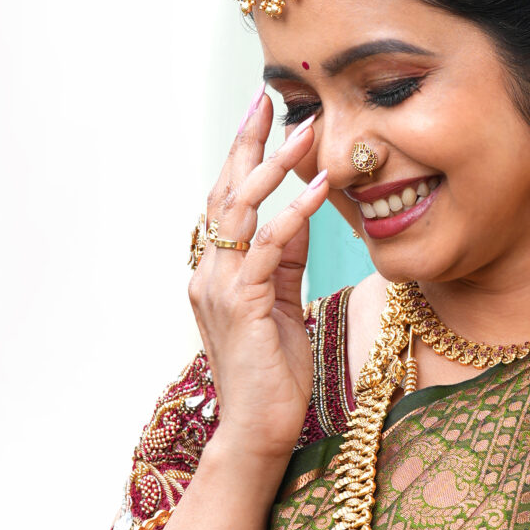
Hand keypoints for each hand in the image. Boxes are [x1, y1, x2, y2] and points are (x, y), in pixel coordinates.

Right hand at [187, 94, 329, 468]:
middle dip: (248, 143)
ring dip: (276, 167)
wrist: (258, 431)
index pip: (225, 199)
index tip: (264, 112)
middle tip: (270, 98)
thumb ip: (285, 258)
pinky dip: (296, 212)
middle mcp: (209, 272)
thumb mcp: (281, 301)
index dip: (242, 154)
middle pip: (225, 192)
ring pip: (242, 210)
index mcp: (215, 270)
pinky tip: (321, 188)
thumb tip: (300, 210)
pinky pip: (271, 246)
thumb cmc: (273, 373)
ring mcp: (221, 287)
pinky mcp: (244, 305)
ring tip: (307, 132)